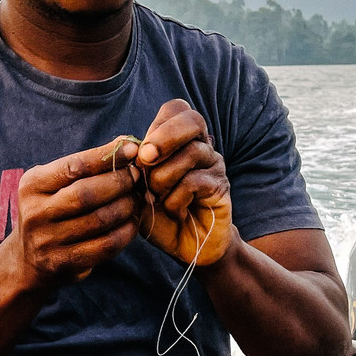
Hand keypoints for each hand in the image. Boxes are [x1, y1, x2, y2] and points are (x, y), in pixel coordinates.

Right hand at [11, 139, 142, 286]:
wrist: (28, 260)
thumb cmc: (50, 211)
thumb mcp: (54, 184)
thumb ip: (85, 166)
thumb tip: (126, 143)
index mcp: (32, 185)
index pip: (73, 166)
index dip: (106, 157)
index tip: (132, 149)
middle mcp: (35, 213)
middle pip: (87, 194)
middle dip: (119, 182)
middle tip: (136, 176)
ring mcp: (48, 241)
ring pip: (100, 220)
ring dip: (127, 207)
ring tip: (138, 198)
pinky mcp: (63, 263)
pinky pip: (105, 245)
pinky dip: (125, 232)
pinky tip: (133, 222)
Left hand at [132, 100, 233, 265]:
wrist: (185, 246)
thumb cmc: (160, 215)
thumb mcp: (138, 189)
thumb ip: (135, 168)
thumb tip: (135, 149)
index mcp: (181, 140)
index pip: (177, 109)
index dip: (159, 124)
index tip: (140, 152)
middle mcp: (202, 147)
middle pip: (193, 120)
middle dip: (165, 137)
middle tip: (146, 160)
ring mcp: (214, 165)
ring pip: (191, 153)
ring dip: (164, 178)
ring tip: (156, 198)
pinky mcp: (221, 186)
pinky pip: (194, 182)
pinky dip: (175, 199)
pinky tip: (174, 212)